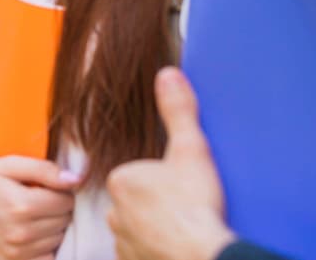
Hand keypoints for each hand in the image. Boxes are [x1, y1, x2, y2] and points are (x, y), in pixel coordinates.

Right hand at [0, 156, 78, 259]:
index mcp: (22, 205)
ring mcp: (16, 254)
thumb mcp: (8, 164)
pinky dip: (46, 247)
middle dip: (58, 208)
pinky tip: (34, 233)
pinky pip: (47, 259)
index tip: (48, 186)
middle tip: (41, 198)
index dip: (62, 190)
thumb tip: (76, 180)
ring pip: (58, 239)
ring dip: (53, 227)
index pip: (66, 200)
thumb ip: (44, 169)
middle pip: (65, 221)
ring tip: (34, 214)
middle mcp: (21, 233)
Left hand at [106, 68, 234, 259]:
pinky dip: (157, 252)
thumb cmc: (195, 205)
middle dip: (159, 206)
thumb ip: (178, 110)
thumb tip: (167, 73)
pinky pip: (142, 254)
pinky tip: (177, 248)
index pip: (140, 175)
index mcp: (122, 179)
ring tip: (184, 229)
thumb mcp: (191, 148)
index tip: (184, 188)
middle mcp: (113, 212)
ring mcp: (122, 243)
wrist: (202, 255)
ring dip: (157, 230)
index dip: (166, 180)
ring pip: (138, 230)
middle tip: (186, 209)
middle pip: (138, 203)